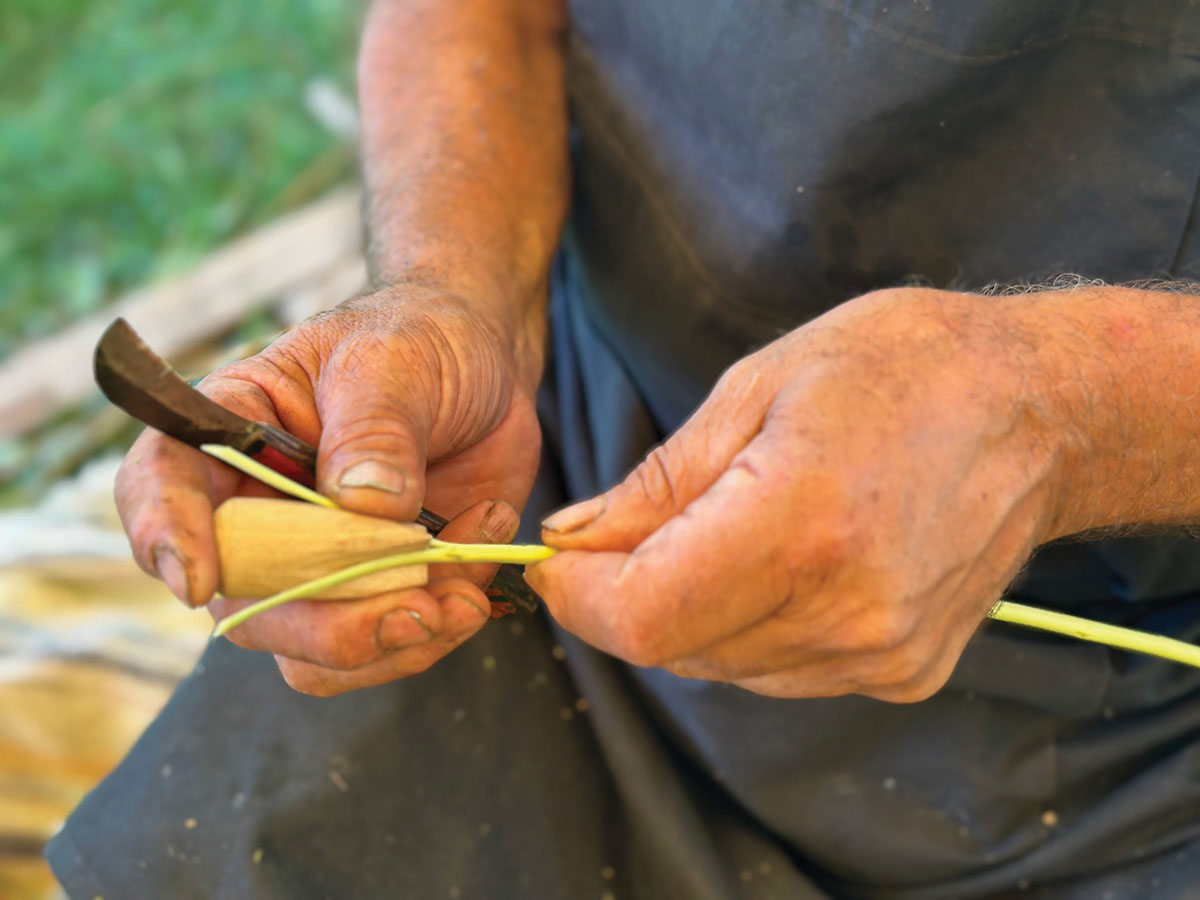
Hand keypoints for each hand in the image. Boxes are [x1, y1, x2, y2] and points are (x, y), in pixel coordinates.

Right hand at [115, 284, 542, 694]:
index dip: (165, 536)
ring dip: (387, 647)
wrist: (484, 364)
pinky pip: (382, 653)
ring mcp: (315, 562)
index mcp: (233, 432)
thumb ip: (376, 429)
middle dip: (324, 624)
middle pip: (243, 600)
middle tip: (412, 610)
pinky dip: (434, 635)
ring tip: (459, 602)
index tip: (195, 581)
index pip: (162, 483)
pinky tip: (475, 580)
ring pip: (310, 651)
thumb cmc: (419, 342)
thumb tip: (361, 505)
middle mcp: (258, 511)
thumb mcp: (395, 362)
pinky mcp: (376, 590)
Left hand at [527, 287, 1081, 701]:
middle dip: (627, 597)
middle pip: (675, 649)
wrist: (1038, 408)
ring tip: (724, 529)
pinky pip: (782, 670)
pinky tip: (782, 562)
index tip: (556, 563)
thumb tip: (574, 541)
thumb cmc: (898, 368)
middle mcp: (846, 611)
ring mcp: (882, 652)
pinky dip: (751, 627)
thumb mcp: (757, 388)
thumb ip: (657, 484)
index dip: (580, 599)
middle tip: (631, 531)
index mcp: (801, 525)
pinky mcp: (905, 671)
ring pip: (723, 667)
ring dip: (690, 613)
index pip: (645, 618)